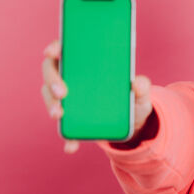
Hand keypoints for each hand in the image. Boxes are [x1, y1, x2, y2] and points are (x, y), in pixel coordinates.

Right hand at [41, 39, 153, 153]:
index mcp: (87, 64)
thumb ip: (142, 86)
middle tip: (61, 92)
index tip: (52, 52)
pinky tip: (71, 145)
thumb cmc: (133, 98)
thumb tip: (136, 82)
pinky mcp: (71, 119)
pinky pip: (64, 128)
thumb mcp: (141, 93)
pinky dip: (67, 137)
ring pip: (50, 96)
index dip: (55, 48)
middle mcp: (73, 78)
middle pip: (52, 72)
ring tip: (59, 114)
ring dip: (51, 105)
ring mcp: (69, 99)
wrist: (133, 123)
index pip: (66, 49)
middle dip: (52, 80)